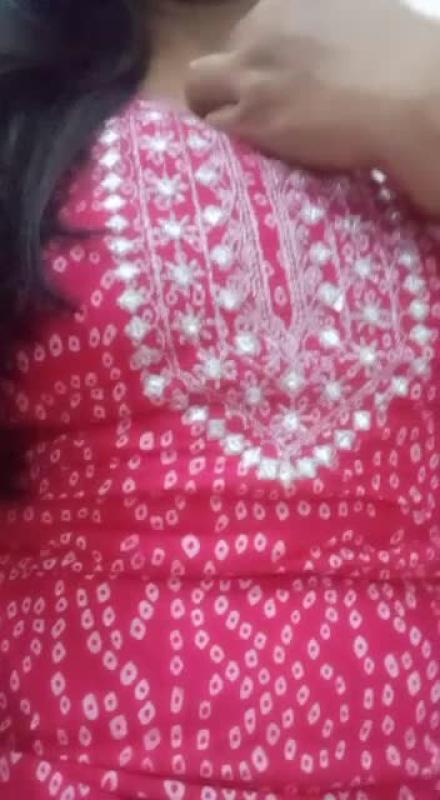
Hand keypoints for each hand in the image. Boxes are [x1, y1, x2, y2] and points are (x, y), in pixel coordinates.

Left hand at [186, 0, 439, 214]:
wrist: (407, 97)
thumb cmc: (406, 58)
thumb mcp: (366, 13)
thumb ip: (336, 20)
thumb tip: (338, 36)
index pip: (257, 24)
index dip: (264, 55)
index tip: (278, 76)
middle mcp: (264, 25)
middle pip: (228, 51)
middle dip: (239, 78)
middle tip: (261, 106)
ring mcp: (252, 71)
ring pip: (200, 86)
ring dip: (214, 106)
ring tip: (238, 132)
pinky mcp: (251, 116)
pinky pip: (213, 125)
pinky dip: (221, 138)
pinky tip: (238, 150)